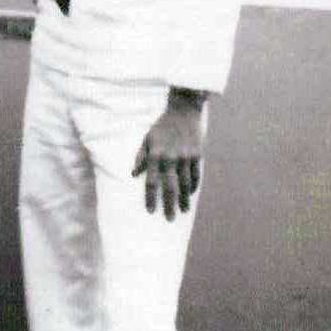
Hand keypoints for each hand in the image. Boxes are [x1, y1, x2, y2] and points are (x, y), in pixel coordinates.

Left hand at [131, 88, 208, 219]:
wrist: (183, 111)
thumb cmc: (161, 126)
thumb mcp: (147, 138)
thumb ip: (140, 157)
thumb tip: (133, 174)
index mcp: (155, 154)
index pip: (151, 182)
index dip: (150, 197)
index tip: (150, 210)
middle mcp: (170, 158)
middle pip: (170, 187)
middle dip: (169, 205)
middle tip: (169, 219)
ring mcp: (185, 157)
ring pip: (185, 184)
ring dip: (184, 199)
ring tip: (183, 211)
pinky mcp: (196, 155)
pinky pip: (195, 176)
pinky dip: (193, 187)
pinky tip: (190, 194)